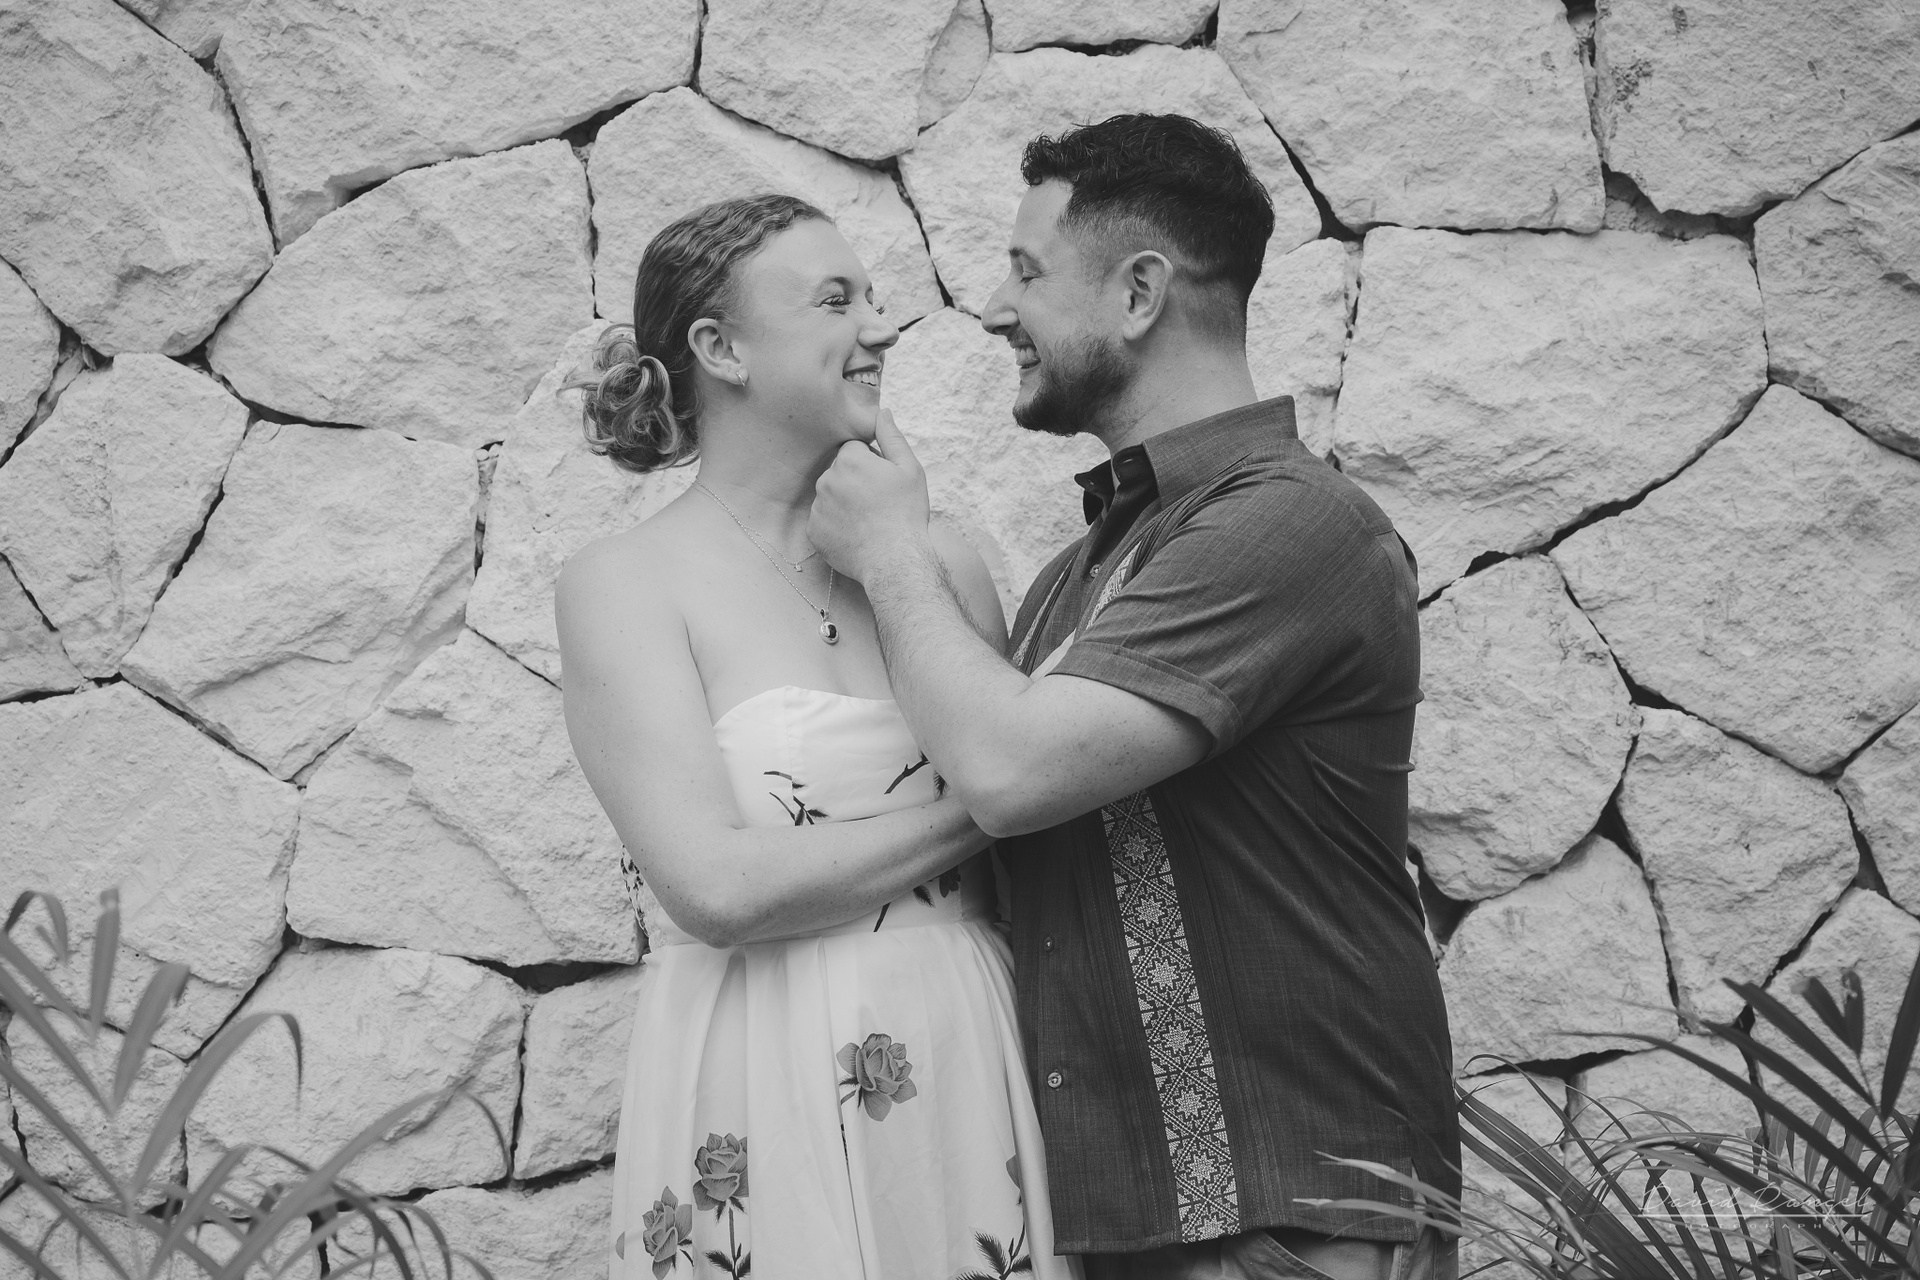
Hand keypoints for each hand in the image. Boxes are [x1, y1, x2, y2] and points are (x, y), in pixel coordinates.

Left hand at [810, 409, 931, 582]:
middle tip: (878, 504)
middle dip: (855, 482)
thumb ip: (892, 437)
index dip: (871, 464)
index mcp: (849, 460)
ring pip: (830, 497)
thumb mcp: (910, 469)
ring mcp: (817, 508)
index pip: (853, 451)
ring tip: (868, 522)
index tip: (884, 482)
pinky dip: (836, 526)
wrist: (895, 560)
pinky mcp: (813, 532)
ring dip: (844, 504)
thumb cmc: (906, 513)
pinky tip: (856, 535)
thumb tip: (882, 412)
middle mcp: (827, 480)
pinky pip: (823, 521)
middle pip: (840, 473)